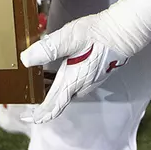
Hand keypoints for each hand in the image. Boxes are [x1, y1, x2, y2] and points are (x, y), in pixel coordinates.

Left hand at [18, 0, 150, 123]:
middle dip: (44, 102)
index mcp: (73, 81)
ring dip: (52, 92)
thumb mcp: (69, 38)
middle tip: (30, 103)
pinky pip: (74, 84)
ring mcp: (90, 81)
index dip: (41, 113)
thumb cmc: (98, 34)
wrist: (124, 32)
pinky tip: (56, 73)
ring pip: (67, 92)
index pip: (54, 105)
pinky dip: (61, 83)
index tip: (30, 118)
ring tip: (38, 86)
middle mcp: (82, 85)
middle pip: (59, 100)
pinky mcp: (94, 74)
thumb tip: (26, 60)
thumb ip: (48, 49)